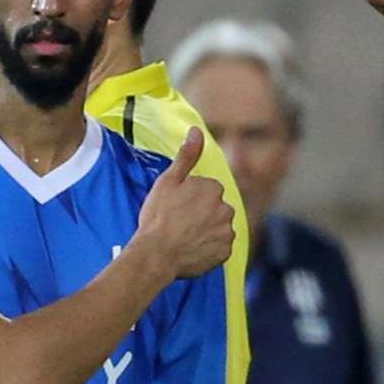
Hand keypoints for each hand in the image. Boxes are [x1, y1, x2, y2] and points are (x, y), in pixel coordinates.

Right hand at [133, 128, 233, 278]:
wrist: (156, 253)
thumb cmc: (158, 216)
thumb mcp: (168, 181)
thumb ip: (187, 156)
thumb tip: (196, 130)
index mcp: (213, 188)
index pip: (206, 191)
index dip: (190, 199)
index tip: (176, 208)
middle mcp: (226, 208)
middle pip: (215, 209)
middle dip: (202, 214)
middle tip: (179, 224)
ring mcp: (227, 232)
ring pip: (218, 228)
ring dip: (206, 231)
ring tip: (184, 239)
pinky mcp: (225, 252)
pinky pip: (219, 248)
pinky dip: (209, 249)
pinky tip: (191, 250)